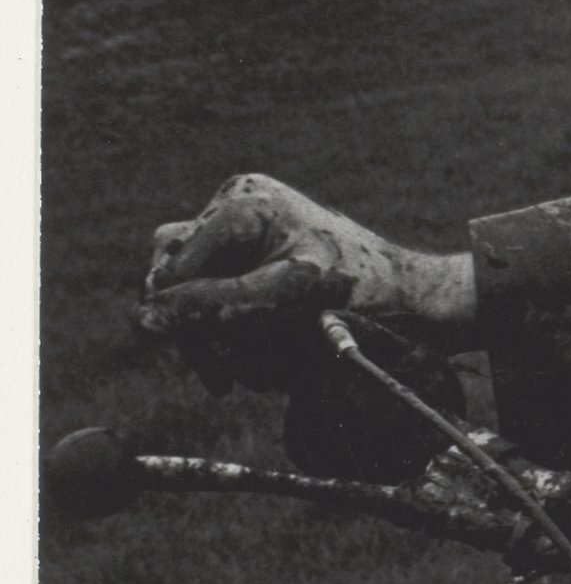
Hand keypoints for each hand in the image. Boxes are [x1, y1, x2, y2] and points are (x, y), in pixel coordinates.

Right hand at [139, 174, 474, 390]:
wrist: (415, 300)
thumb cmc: (361, 292)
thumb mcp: (282, 302)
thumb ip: (214, 306)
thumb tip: (142, 320)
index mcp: (244, 203)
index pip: (175, 265)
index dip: (180, 318)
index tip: (211, 367)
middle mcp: (236, 205)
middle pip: (177, 276)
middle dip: (199, 330)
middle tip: (223, 380)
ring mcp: (243, 229)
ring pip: (193, 292)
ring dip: (216, 337)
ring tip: (246, 374)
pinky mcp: (253, 254)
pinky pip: (219, 297)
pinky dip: (235, 332)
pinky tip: (260, 361)